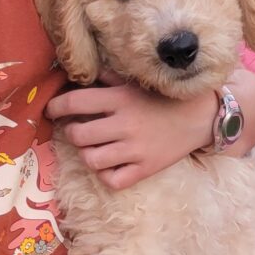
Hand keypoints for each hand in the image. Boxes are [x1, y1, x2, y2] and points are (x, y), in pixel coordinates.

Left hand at [45, 68, 254, 190]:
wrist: (202, 116)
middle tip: (78, 128)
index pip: (74, 102)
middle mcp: (125, 125)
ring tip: (94, 146)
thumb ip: (110, 78)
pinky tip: (109, 164)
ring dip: (87, 153)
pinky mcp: (146, 169)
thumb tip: (80, 73)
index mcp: (120, 99)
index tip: (52, 109)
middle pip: (78, 135)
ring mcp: (135, 150)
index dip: (55, 106)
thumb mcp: (137, 82)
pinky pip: (112, 180)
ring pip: (91, 160)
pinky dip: (105, 174)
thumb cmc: (165, 96)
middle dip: (72, 131)